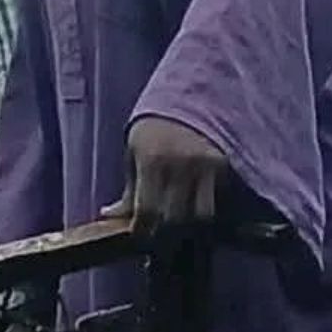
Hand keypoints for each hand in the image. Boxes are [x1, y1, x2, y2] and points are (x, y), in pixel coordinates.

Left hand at [101, 116, 228, 236]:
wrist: (187, 96)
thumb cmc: (153, 127)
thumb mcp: (133, 153)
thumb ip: (128, 189)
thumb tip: (109, 216)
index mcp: (151, 162)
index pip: (147, 211)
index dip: (143, 230)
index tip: (142, 236)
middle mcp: (180, 165)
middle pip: (174, 218)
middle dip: (164, 229)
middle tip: (159, 231)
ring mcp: (204, 165)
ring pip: (200, 214)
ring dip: (188, 222)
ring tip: (179, 219)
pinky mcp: (222, 164)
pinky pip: (215, 198)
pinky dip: (204, 205)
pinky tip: (195, 202)